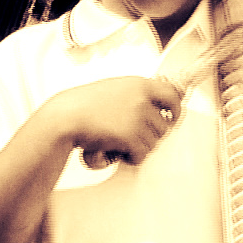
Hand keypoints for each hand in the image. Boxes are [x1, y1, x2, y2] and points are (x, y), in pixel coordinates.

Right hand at [44, 76, 181, 168]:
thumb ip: (135, 94)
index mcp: (139, 84)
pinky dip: (131, 158)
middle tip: (133, 137)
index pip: (173, 95)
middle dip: (151, 135)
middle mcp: (142, 100)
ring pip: (154, 142)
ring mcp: (137, 118)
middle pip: (164, 125)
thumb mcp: (115, 88)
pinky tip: (118, 152)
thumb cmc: (84, 104)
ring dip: (139, 147)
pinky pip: (142, 154)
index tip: (173, 117)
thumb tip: (155, 106)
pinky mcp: (131, 137)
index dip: (176, 109)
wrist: (66, 117)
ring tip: (121, 143)